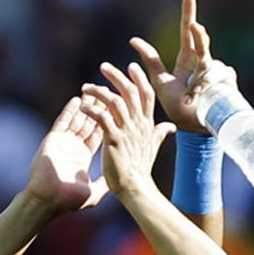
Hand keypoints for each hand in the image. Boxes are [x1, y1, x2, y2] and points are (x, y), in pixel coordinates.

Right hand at [22, 98, 108, 211]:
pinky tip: (78, 100)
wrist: (47, 201)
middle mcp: (73, 147)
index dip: (107, 122)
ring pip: (78, 120)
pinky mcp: (53, 140)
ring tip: (96, 91)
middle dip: (99, 109)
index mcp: (83, 157)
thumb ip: (105, 184)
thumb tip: (119, 183)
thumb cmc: (69, 200)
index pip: (98, 134)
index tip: (117, 110)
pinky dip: (70, 111)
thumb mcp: (93, 192)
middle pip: (89, 123)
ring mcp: (63, 142)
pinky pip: (63, 122)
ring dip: (87, 106)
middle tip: (109, 93)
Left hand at [77, 64, 173, 198]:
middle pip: (130, 91)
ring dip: (99, 91)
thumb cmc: (141, 169)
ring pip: (114, 101)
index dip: (139, 78)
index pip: (146, 94)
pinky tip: (83, 106)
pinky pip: (102, 117)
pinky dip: (92, 109)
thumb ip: (159, 133)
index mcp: (147, 124)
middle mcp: (139, 124)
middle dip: (117, 76)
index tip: (131, 66)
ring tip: (86, 88)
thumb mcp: (152, 147)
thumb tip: (170, 126)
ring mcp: (127, 131)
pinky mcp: (114, 139)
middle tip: (104, 67)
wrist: (135, 188)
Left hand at [127, 0, 230, 135]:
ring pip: (210, 64)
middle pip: (202, 42)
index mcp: (187, 59)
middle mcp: (203, 63)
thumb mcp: (160, 82)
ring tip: (193, 94)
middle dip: (199, 34)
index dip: (188, 13)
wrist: (192, 128)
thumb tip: (133, 40)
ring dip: (201, 78)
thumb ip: (150, 61)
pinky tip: (204, 95)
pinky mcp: (228, 83)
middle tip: (193, 26)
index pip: (187, 33)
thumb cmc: (177, 106)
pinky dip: (210, 85)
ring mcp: (217, 72)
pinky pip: (221, 77)